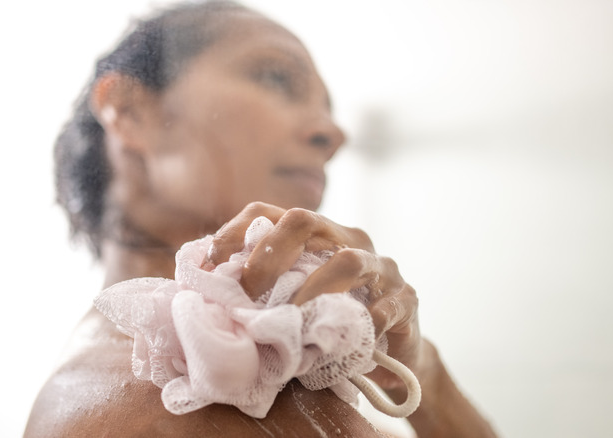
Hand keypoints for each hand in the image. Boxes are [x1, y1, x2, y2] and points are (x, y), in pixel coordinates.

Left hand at [204, 202, 420, 385]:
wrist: (393, 358)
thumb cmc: (331, 327)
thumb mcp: (291, 306)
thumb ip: (259, 296)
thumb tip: (205, 297)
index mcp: (314, 236)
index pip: (268, 213)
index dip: (234, 230)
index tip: (207, 264)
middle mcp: (348, 239)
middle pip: (305, 220)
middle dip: (268, 254)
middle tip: (248, 293)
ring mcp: (381, 267)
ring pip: (348, 260)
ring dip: (312, 291)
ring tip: (292, 321)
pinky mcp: (407, 299)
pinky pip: (389, 304)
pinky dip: (365, 322)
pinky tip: (345, 341)